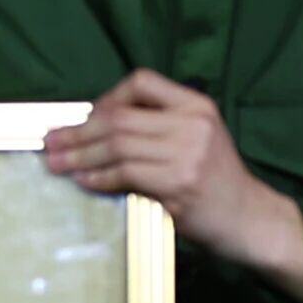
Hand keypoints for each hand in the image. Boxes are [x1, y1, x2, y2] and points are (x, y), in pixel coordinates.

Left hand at [40, 70, 302, 302]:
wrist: (252, 220)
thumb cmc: (218, 181)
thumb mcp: (199, 138)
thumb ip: (159, 127)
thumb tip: (96, 127)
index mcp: (197, 105)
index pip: (142, 82)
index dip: (108, 98)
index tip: (86, 118)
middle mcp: (193, 124)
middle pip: (120, 118)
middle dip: (78, 131)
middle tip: (51, 142)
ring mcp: (188, 154)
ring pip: (118, 146)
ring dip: (80, 157)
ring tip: (56, 164)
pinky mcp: (179, 185)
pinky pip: (126, 175)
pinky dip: (99, 177)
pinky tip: (83, 180)